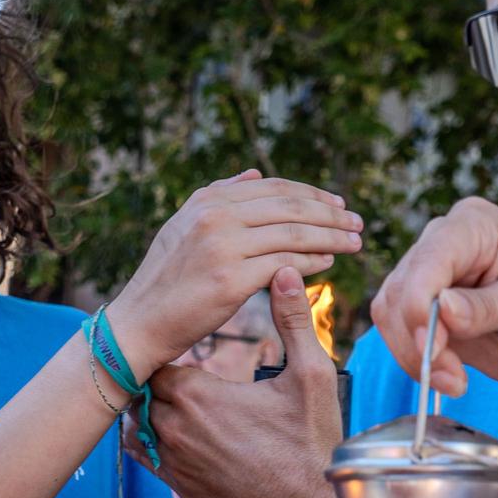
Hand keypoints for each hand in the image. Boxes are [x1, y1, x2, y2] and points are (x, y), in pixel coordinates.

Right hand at [112, 171, 362, 379]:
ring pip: (293, 234)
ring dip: (331, 237)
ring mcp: (223, 247)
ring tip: (354, 242)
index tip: (338, 204)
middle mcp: (215, 217)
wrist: (140, 322)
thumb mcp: (183, 227)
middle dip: (330, 214)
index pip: (273, 188)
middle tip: (357, 222)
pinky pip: (285, 265)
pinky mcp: (230, 280)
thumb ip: (218, 197)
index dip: (312, 194)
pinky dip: (313, 261)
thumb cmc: (166, 280)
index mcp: (207, 200)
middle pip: (290, 207)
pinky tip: (329, 262)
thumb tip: (253, 174)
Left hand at [150, 264, 343, 497]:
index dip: (169, 354)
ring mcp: (175, 464)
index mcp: (200, 396)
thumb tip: (284, 271)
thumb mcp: (312, 375)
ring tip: (174, 402)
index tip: (185, 352)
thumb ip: (292, 320)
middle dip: (158, 382)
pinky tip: (176, 434)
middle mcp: (176, 430)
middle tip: (177, 373)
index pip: (158, 362)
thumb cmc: (315, 441)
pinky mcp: (180, 491)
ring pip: (138, 427)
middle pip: (144, 393)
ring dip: (151, 412)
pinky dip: (153, 443)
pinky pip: (146, 459)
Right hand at [369, 197, 497, 397]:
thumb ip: (488, 307)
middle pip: (402, 287)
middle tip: (450, 376)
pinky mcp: (421, 311)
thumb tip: (442, 308)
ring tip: (454, 382)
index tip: (431, 346)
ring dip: (415, 355)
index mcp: (475, 225)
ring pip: (391, 313)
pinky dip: (415, 362)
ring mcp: (429, 278)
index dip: (420, 301)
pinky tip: (448, 378)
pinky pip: (397, 335)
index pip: (430, 257)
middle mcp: (443, 244)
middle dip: (419, 338)